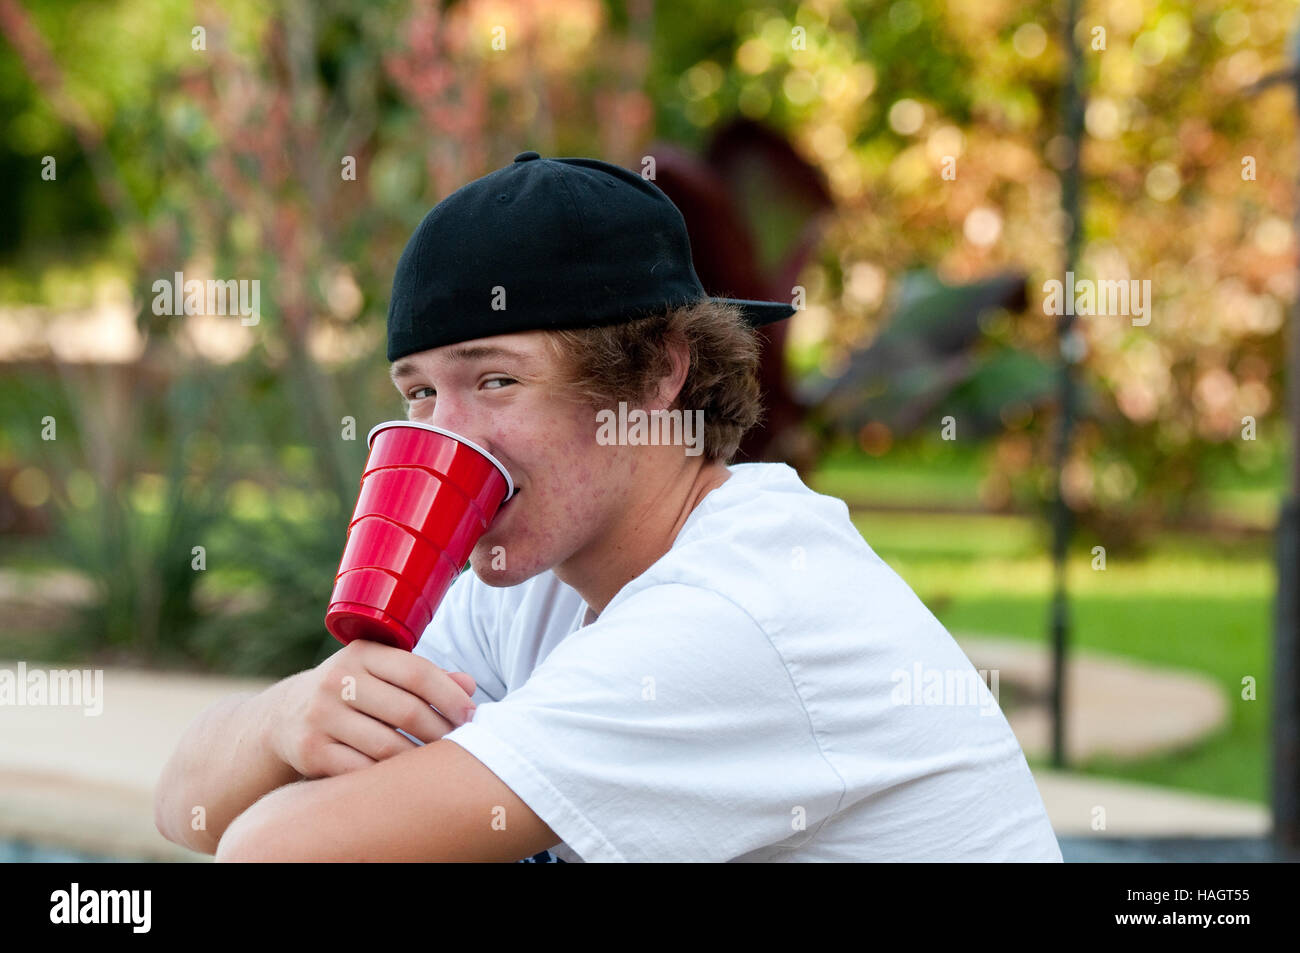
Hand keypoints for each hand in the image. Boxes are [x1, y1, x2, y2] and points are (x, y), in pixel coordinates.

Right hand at [267, 640, 478, 778]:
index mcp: (362, 654)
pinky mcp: (311, 751)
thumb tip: (469, 686)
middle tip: (460, 745)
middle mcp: (338, 681)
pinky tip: (405, 778)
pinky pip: (362, 771)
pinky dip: (388, 777)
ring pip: (387, 746)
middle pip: (406, 712)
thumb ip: (425, 676)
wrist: (284, 716)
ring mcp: (321, 717)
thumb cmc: (353, 690)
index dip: (450, 696)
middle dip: (441, 732)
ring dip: (420, 759)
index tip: (472, 715)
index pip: (416, 672)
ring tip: (439, 764)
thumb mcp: (380, 671)